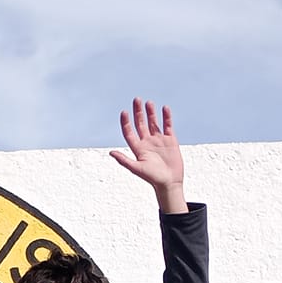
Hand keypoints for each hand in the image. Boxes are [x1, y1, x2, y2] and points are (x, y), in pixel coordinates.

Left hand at [110, 97, 186, 211]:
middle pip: (141, 124)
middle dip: (138, 112)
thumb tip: (110, 153)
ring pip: (153, 123)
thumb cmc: (152, 178)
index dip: (126, 122)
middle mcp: (147, 142)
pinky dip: (166, 117)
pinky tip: (164, 108)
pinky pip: (168, 125)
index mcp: (138, 148)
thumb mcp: (136, 169)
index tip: (124, 112)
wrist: (169, 183)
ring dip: (150, 113)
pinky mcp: (170, 140)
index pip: (129, 132)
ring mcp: (159, 140)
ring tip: (148, 103)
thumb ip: (124, 160)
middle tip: (136, 99)